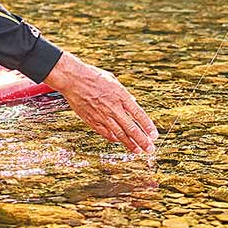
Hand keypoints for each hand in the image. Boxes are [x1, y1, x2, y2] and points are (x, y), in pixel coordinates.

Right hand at [44, 52, 158, 154]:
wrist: (73, 80)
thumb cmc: (93, 76)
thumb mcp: (113, 80)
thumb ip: (124, 94)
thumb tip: (133, 103)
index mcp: (121, 96)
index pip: (138, 114)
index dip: (147, 126)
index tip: (154, 135)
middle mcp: (114, 108)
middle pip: (131, 128)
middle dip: (142, 140)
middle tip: (150, 149)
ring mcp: (103, 116)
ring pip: (119, 134)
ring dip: (130, 144)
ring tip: (138, 151)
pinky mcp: (93, 121)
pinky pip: (106, 133)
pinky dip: (114, 139)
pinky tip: (120, 142)